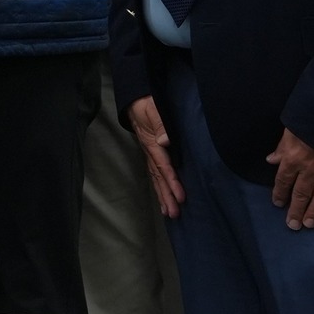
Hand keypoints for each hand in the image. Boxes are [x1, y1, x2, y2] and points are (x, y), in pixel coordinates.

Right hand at [127, 96, 183, 219]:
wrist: (133, 99)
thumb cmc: (145, 104)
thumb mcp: (153, 110)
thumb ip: (160, 124)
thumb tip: (165, 141)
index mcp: (152, 144)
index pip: (164, 167)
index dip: (172, 183)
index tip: (181, 197)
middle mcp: (150, 152)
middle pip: (158, 178)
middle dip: (166, 196)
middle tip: (174, 214)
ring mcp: (148, 154)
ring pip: (155, 178)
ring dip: (162, 195)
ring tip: (168, 212)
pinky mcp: (150, 153)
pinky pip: (154, 173)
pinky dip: (158, 186)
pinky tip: (162, 196)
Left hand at [267, 127, 313, 228]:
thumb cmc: (311, 120)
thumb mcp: (290, 130)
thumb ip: (282, 147)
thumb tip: (271, 160)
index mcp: (292, 159)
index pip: (283, 181)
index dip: (279, 193)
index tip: (278, 203)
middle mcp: (309, 171)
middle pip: (300, 194)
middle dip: (295, 210)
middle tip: (292, 225)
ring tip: (309, 224)